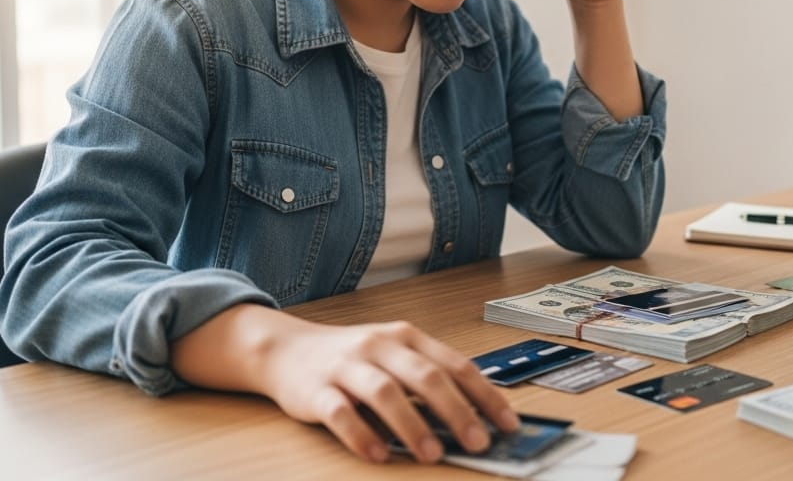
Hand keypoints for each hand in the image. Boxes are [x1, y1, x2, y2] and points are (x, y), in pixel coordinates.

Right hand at [259, 319, 519, 463]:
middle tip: (477, 442)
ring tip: (432, 454)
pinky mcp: (316, 390)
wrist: (285, 350)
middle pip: (425, 377)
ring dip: (413, 426)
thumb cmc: (350, 357)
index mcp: (406, 337)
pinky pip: (340, 413)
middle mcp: (378, 346)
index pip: (455, 364)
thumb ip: (427, 378)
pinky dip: (360, 434)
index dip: (484, 394)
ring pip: (385, 393)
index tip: (506, 423)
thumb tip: (472, 417)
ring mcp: (346, 366)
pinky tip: (378, 454)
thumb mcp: (393, 356)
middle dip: (457, 412)